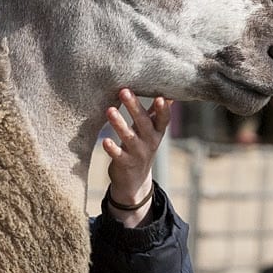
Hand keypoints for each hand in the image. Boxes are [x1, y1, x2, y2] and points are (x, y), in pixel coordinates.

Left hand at [102, 89, 169, 225]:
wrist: (135, 181)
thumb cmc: (142, 147)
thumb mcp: (151, 132)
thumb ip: (156, 114)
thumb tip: (167, 95)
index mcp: (157, 132)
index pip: (163, 119)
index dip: (163, 109)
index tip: (160, 97)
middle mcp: (150, 142)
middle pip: (143, 123)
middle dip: (134, 107)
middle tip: (124, 91)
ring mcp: (137, 153)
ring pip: (129, 137)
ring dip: (119, 124)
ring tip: (109, 110)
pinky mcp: (124, 163)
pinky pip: (118, 155)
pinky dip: (112, 148)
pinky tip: (105, 141)